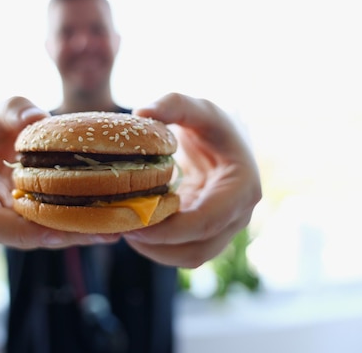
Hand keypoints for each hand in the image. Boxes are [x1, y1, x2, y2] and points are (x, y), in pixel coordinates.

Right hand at [0, 96, 120, 248]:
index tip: (51, 233)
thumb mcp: (0, 113)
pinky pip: (55, 231)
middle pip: (24, 238)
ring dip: (79, 237)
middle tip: (101, 233)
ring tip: (113, 231)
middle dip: (62, 237)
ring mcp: (11, 228)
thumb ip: (13, 110)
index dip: (18, 232)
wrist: (3, 147)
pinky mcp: (33, 228)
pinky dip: (81, 228)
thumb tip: (36, 116)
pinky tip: (112, 225)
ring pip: (45, 239)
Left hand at [123, 93, 261, 267]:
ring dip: (153, 251)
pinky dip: (155, 247)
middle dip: (156, 245)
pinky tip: (130, 227)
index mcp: (242, 188)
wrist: (224, 139)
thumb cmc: (211, 123)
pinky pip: (180, 251)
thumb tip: (141, 113)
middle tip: (119, 226)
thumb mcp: (197, 107)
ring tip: (120, 227)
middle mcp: (237, 216)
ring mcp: (221, 228)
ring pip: (187, 257)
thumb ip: (173, 104)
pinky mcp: (204, 233)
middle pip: (197, 250)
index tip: (133, 222)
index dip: (168, 229)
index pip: (206, 222)